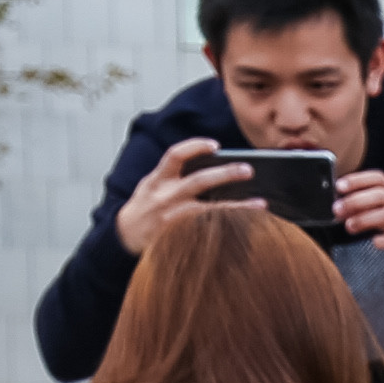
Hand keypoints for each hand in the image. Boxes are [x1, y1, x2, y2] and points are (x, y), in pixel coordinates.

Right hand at [118, 140, 246, 247]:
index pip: (175, 155)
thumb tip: (213, 167)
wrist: (123, 235)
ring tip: (260, 204)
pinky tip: (246, 226)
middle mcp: (165, 197)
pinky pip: (207, 231)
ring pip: (208, 210)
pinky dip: (228, 228)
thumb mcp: (152, 185)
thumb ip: (174, 176)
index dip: (195, 147)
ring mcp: (172, 218)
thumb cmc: (146, 206)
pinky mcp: (178, 237)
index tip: (215, 145)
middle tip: (248, 170)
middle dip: (225, 174)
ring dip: (237, 207)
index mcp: (157, 180)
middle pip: (198, 181)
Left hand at [335, 173, 383, 267]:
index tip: (339, 186)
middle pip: (380, 195)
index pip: (378, 179)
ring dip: (364, 219)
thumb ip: (369, 205)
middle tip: (337, 209)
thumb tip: (340, 203)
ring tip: (349, 226)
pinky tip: (374, 243)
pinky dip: (383, 240)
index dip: (358, 179)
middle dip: (355, 200)